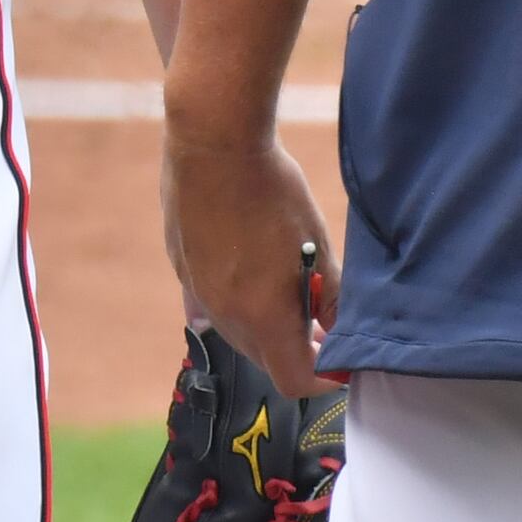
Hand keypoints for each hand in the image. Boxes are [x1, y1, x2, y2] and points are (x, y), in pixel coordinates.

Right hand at [165, 125, 339, 399]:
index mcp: (262, 315)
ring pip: (236, 331)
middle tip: (321, 322)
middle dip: (295, 350)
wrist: (213, 141)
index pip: (294, 380)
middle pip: (264, 359)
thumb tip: (339, 333)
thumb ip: (332, 299)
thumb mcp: (317, 245)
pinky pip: (207, 303)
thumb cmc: (273, 190)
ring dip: (264, 325)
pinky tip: (247, 271)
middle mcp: (223, 314)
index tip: (339, 363)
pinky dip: (233, 301)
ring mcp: (196, 290)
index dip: (324, 379)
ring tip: (286, 287)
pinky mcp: (181, 265)